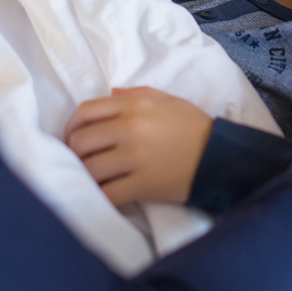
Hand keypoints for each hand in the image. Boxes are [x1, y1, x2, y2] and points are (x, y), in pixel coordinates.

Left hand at [64, 87, 213, 205]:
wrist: (220, 155)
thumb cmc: (193, 126)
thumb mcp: (167, 100)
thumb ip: (136, 94)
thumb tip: (111, 93)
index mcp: (134, 106)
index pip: (86, 111)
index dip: (71, 126)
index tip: (72, 137)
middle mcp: (131, 128)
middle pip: (81, 141)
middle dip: (74, 153)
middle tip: (79, 161)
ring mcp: (136, 157)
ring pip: (90, 168)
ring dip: (84, 176)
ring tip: (89, 179)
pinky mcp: (143, 184)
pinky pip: (108, 194)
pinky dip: (99, 197)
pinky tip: (101, 196)